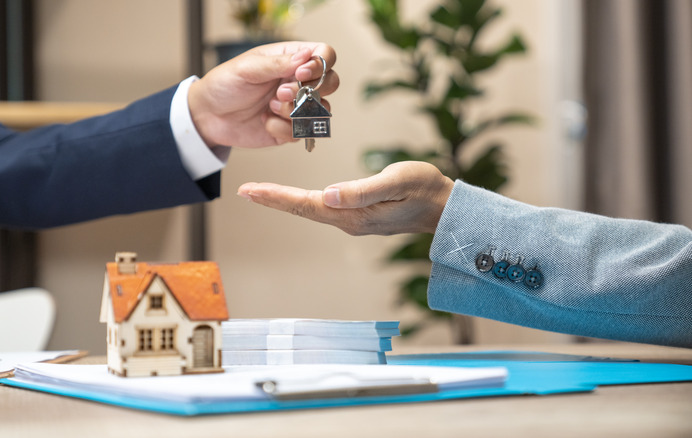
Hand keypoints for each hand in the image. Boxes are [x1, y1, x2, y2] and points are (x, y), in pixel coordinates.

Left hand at [188, 42, 337, 148]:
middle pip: (332, 82)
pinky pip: (303, 132)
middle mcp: (298, 81)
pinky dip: (284, 129)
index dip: (320, 65)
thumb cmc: (224, 85)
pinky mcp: (291, 128)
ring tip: (270, 108)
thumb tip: (306, 56)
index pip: (325, 54)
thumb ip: (277, 64)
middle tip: (281, 93)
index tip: (300, 74)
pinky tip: (266, 123)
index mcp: (291, 59)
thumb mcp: (247, 68)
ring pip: (321, 110)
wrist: (209, 116)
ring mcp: (297, 105)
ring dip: (295, 112)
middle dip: (311, 91)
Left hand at [237, 161, 454, 235]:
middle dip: (273, 199)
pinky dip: (304, 202)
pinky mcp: (360, 216)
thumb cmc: (425, 190)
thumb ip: (361, 190)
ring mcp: (354, 221)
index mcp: (353, 214)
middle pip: (303, 210)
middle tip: (245, 190)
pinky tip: (296, 198)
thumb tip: (327, 194)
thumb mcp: (395, 181)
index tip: (249, 190)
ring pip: (312, 210)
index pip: (306, 205)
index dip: (276, 197)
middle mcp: (349, 222)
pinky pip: (325, 209)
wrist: (446, 208)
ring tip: (262, 192)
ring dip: (286, 201)